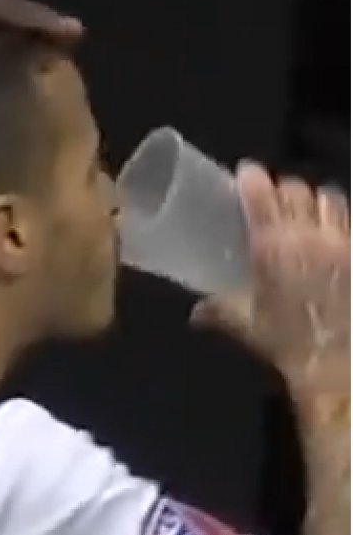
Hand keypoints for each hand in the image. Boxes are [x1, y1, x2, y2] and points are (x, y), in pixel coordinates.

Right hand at [191, 164, 350, 390]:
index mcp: (272, 246)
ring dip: (317, 198)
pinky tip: (335, 231)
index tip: (246, 172)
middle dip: (284, 187)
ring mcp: (342, 242)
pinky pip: (351, 222)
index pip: (262, 193)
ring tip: (310, 209)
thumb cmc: (286, 341)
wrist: (336, 362)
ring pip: (331, 198)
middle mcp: (309, 235)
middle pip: (298, 188)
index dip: (252, 177)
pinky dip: (341, 219)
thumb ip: (218, 310)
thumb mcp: (245, 325)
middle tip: (276, 197)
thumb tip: (196, 312)